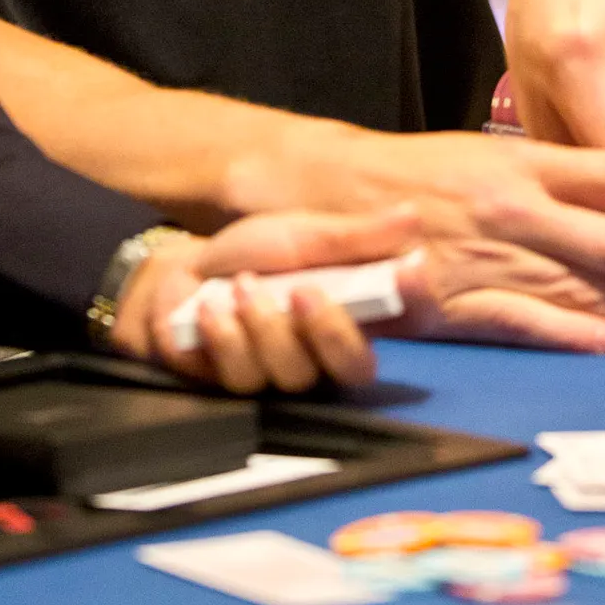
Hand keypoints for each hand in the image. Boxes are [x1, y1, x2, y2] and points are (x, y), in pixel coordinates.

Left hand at [110, 209, 422, 394]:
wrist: (185, 273)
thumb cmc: (255, 253)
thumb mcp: (303, 234)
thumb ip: (355, 236)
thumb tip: (413, 216)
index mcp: (357, 308)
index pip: (412, 319)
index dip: (419, 303)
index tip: (411, 273)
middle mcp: (329, 350)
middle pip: (356, 368)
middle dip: (331, 332)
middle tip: (304, 291)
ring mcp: (285, 374)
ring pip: (294, 375)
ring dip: (265, 325)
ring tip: (242, 286)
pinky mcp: (241, 388)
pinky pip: (243, 378)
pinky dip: (225, 336)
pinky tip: (210, 309)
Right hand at [229, 123, 604, 339]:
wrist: (322, 189)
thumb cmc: (415, 176)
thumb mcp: (488, 158)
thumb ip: (549, 180)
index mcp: (522, 162)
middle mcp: (511, 204)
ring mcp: (482, 253)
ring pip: (579, 287)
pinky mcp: (449, 299)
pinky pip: (517, 319)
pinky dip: (566, 334)